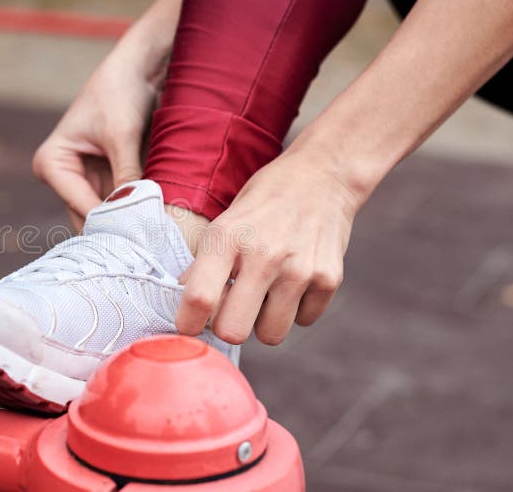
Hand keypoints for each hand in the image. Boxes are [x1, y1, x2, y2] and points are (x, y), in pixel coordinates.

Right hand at [32, 52, 160, 229]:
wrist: (138, 68)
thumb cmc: (120, 92)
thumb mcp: (122, 136)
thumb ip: (126, 176)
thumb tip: (137, 215)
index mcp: (51, 162)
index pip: (81, 204)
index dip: (110, 221)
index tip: (138, 238)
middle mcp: (63, 175)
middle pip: (89, 216)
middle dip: (117, 227)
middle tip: (148, 243)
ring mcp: (85, 179)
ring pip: (106, 216)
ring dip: (128, 223)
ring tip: (154, 235)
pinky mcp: (106, 178)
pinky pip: (120, 205)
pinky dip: (135, 212)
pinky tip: (155, 222)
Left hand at [176, 149, 360, 344]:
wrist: (322, 176)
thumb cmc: (264, 203)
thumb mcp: (223, 223)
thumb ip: (203, 265)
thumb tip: (183, 305)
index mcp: (227, 238)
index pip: (199, 299)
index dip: (187, 323)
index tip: (189, 325)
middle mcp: (263, 255)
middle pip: (233, 331)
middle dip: (229, 327)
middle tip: (233, 308)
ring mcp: (299, 269)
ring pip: (270, 335)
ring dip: (265, 321)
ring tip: (267, 290)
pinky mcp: (328, 279)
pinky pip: (304, 322)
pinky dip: (297, 309)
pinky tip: (294, 280)